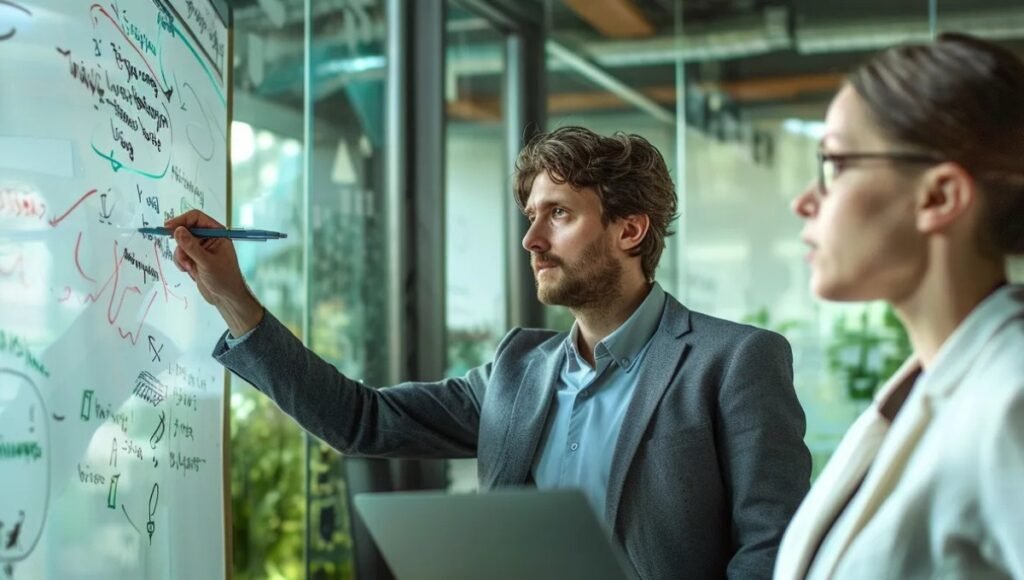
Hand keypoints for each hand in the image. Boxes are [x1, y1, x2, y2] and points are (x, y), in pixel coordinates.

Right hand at [165, 210, 263, 335]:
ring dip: (181, 256)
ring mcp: (201, 248)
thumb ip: (191, 246)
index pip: (196, 217)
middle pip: (185, 230)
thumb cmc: (224, 279)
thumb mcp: (206, 262)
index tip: (168, 228)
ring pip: (181, 244)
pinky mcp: (195, 258)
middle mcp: (209, 238)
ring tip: (190, 268)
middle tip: (182, 256)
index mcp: (217, 233)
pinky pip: (181, 254)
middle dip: (181, 244)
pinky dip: (181, 262)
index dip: (181, 220)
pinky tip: (189, 271)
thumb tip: (178, 230)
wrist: (226, 298)